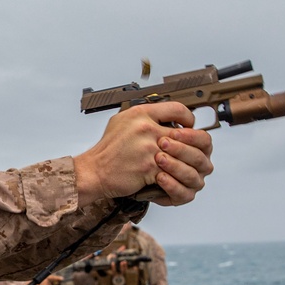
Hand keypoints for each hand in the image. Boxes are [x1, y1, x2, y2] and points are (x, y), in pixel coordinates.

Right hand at [73, 102, 212, 206]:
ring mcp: (148, 148)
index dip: (187, 118)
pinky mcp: (149, 167)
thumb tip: (165, 116)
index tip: (187, 126)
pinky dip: (172, 175)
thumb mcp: (122, 121)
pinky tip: (169, 174)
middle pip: (185, 134)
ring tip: (181, 163)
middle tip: (189, 149)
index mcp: (140, 113)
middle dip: (190, 144)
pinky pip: (171, 171)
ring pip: (182, 154)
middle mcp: (145, 128)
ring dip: (184, 161)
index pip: (177, 108)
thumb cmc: (108, 149)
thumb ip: (144, 116)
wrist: (94, 170)